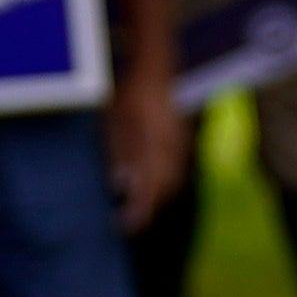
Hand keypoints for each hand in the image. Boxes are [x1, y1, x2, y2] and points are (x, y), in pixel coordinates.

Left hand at [105, 68, 183, 228]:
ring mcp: (180, 143)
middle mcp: (172, 148)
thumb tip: (122, 184)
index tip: (125, 226)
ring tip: (139, 204)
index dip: (139, 210)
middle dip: (149, 206)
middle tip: (129, 219)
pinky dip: (164, 180)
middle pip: (165, 187)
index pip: (150, 188)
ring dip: (157, 195)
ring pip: (173, 179)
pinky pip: (176, 168)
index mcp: (155, 146)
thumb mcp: (114, 125)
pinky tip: (152, 181)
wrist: (154, 71)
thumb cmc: (129, 96)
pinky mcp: (182, 140)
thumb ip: (120, 154)